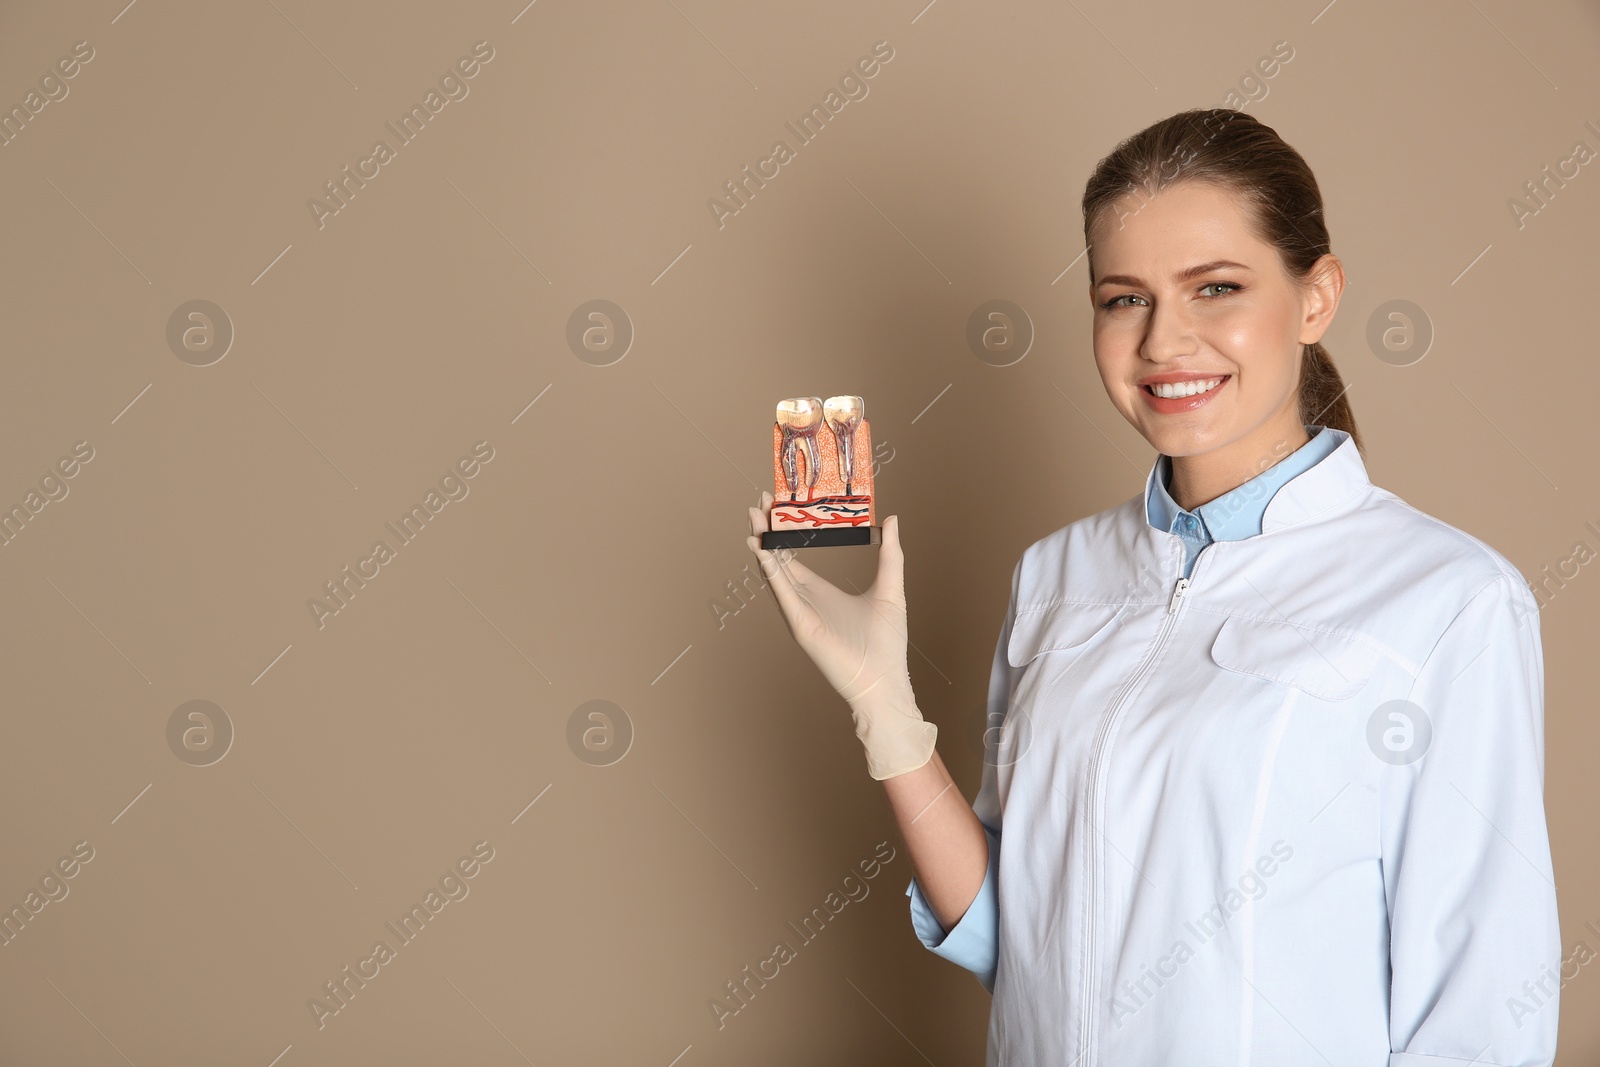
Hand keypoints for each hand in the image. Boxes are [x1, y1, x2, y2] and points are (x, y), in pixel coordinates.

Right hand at [745, 491, 935, 779]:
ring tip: (754, 519)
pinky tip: (763, 549)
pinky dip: (771, 571)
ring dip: (763, 546)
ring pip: (774, 573)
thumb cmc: (887, 644)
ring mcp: (800, 612)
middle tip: (759, 502)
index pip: (793, 557)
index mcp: (821, 592)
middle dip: (767, 532)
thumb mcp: (891, 588)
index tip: (777, 505)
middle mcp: (804, 601)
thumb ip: (890, 554)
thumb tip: (891, 520)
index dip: (784, 533)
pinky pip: (783, 593)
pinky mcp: (801, 625)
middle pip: (777, 560)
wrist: (885, 682)